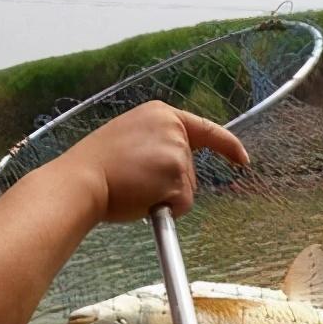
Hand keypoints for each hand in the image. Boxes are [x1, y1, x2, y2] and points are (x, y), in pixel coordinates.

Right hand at [58, 100, 248, 222]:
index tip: (242, 159)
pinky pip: (182, 203)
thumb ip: (153, 144)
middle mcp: (173, 128)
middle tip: (133, 182)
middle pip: (190, 168)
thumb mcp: (127, 139)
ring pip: (186, 188)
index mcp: (159, 114)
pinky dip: (166, 209)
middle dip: (169, 183)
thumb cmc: (95, 166)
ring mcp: (176, 151)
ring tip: (132, 188)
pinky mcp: (177, 174)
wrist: (81, 180)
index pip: (204, 129)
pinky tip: (141, 199)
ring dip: (164, 197)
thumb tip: (172, 169)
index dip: (227, 145)